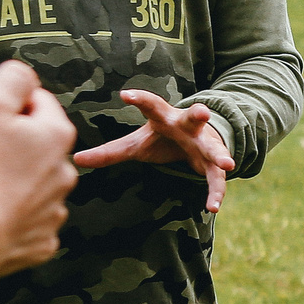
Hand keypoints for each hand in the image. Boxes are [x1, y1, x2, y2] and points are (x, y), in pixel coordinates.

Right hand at [0, 59, 76, 275]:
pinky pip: (26, 221)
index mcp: (56, 135)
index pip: (38, 102)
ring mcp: (53, 208)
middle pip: (36, 144)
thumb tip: (22, 73)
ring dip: (11, 179)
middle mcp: (64, 172)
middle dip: (11, 143)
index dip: (8, 103)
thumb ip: (12, 79)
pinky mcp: (40, 240)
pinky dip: (9, 216)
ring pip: (32, 183)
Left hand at [70, 88, 235, 212]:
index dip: (140, 99)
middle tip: (203, 112)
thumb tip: (75, 159)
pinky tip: (213, 208)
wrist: (198, 140)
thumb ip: (110, 152)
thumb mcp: (136, 144)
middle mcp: (187, 126)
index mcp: (165, 117)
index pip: (151, 105)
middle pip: (194, 117)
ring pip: (214, 147)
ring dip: (221, 154)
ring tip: (227, 164)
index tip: (124, 95)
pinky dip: (215, 193)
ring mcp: (204, 143)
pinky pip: (216, 179)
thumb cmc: (162, 139)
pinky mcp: (212, 162)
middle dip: (199, 114)